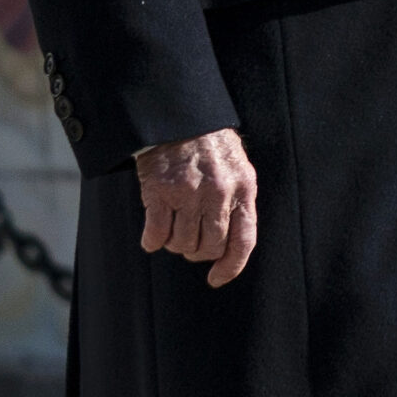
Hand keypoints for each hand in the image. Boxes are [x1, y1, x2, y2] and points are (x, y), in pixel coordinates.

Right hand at [134, 127, 257, 287]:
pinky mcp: (160, 192)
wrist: (179, 117)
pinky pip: (157, 234)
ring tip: (174, 226)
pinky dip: (153, 240)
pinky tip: (153, 235)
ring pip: (182, 244)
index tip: (217, 279)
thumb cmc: (209, 145)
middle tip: (190, 238)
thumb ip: (236, 201)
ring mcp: (189, 193)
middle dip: (197, 251)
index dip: (231, 267)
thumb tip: (230, 246)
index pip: (243, 240)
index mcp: (243, 188)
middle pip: (209, 247)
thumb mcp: (237, 168)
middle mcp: (219, 193)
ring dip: (175, 243)